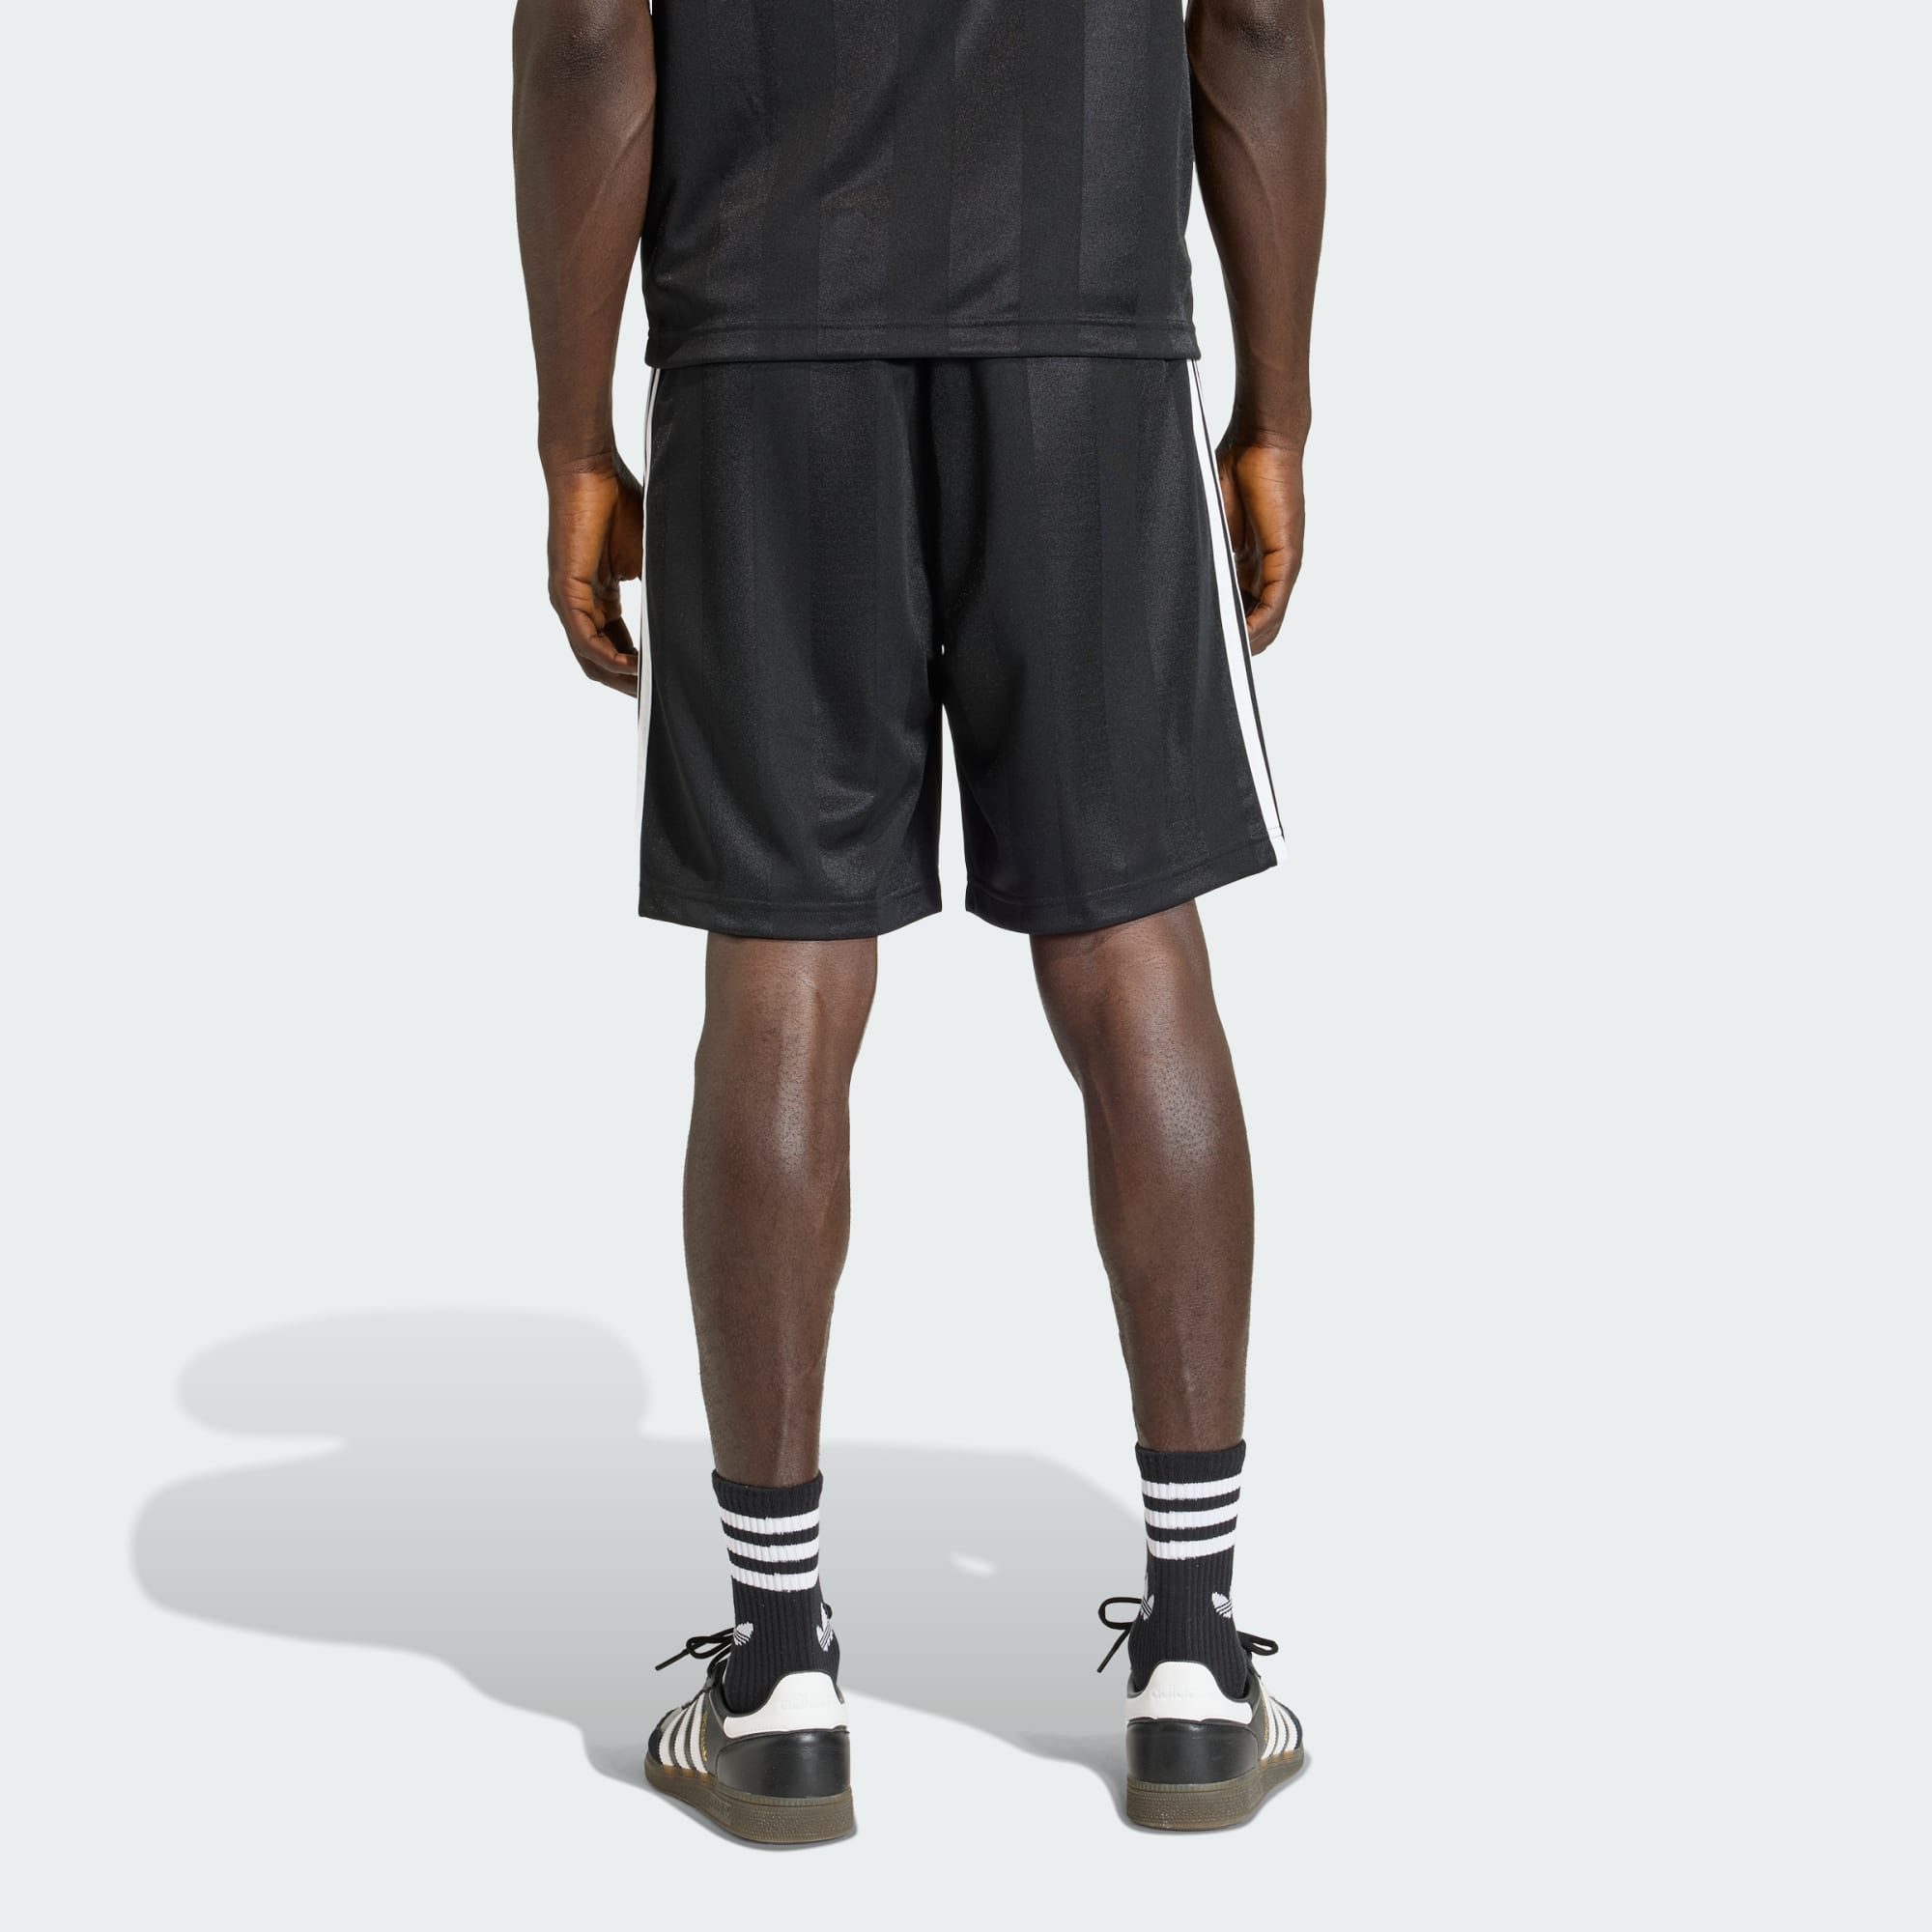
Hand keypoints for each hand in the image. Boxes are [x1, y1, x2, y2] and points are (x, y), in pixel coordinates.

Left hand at [545, 458, 643, 695]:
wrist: (590, 469)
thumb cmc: (619, 500)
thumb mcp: (649, 556)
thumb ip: (662, 588)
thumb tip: (695, 613)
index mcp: (598, 595)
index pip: (615, 644)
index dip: (639, 667)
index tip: (665, 682)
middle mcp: (579, 602)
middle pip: (600, 660)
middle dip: (629, 683)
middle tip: (658, 700)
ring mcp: (568, 599)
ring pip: (590, 656)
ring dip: (619, 677)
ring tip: (649, 691)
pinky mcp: (564, 590)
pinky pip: (583, 638)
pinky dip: (606, 657)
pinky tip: (632, 668)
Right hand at [1215, 438, 1304, 652]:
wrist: (1259, 439)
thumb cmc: (1234, 468)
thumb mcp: (1211, 522)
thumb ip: (1203, 552)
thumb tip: (1179, 581)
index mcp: (1250, 560)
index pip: (1244, 608)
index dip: (1229, 630)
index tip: (1204, 645)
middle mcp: (1269, 567)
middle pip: (1259, 621)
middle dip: (1239, 644)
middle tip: (1211, 661)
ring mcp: (1281, 563)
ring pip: (1270, 620)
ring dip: (1249, 642)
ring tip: (1224, 660)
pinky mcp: (1286, 556)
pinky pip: (1275, 604)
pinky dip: (1259, 626)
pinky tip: (1241, 641)